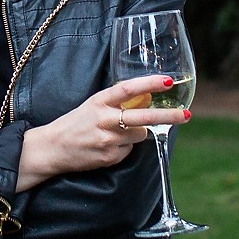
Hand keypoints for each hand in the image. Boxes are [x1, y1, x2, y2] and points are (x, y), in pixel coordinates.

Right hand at [16, 75, 187, 191]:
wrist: (52, 148)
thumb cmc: (76, 123)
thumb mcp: (94, 105)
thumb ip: (118, 102)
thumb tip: (149, 98)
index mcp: (100, 101)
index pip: (128, 89)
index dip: (149, 84)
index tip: (168, 81)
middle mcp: (105, 119)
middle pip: (143, 117)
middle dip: (168, 116)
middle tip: (186, 115)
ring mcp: (107, 140)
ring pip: (139, 135)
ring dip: (136, 133)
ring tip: (116, 133)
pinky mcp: (109, 157)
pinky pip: (129, 150)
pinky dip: (124, 148)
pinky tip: (107, 146)